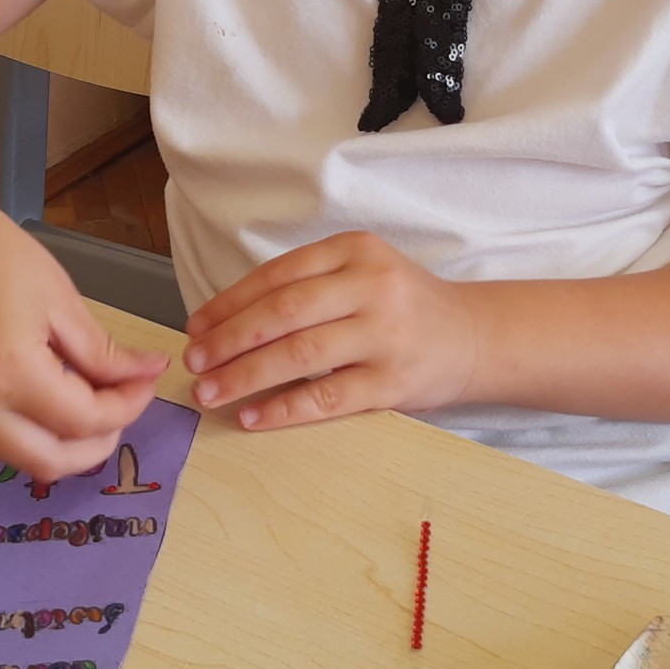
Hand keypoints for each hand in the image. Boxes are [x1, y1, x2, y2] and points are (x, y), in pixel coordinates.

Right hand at [0, 199, 165, 480]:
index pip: (85, 420)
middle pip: (53, 460)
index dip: (127, 406)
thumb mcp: (57, 296)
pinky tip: (50, 397)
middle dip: (99, 441)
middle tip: (125, 402)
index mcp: (9, 371)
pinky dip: (31, 431)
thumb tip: (146, 374)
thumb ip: (102, 351)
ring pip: (23, 458)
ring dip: (64, 441)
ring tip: (90, 398)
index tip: (146, 380)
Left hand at [181, 231, 481, 431]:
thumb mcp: (364, 271)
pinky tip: (252, 417)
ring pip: (299, 354)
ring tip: (209, 392)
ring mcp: (384, 335)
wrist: (475, 337)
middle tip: (194, 362)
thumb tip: (227, 322)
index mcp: (356, 250)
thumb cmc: (405, 306)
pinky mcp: (393, 382)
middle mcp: (372, 286)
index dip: (230, 303)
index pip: (278, 275)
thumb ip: (310, 286)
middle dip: (229, 339)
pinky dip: (283, 409)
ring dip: (245, 375)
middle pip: (282, 311)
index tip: (197, 327)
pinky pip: (326, 397)